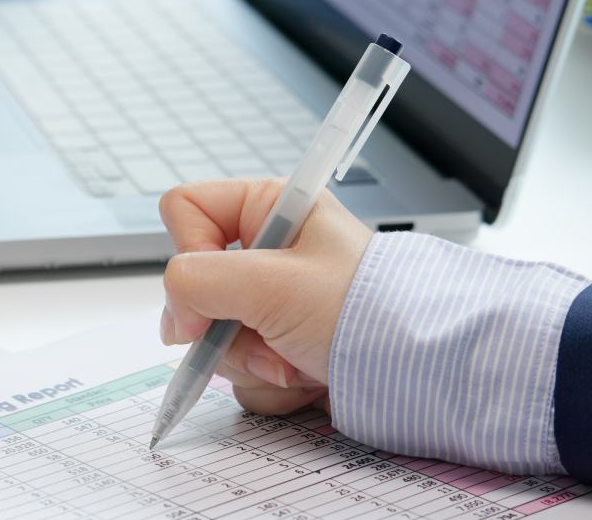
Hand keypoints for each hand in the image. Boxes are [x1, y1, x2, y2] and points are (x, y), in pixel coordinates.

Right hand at [157, 178, 372, 415]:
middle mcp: (270, 254)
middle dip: (226, 325)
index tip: (212, 292)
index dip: (188, 251)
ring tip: (298, 361)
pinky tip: (306, 378)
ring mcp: (274, 305)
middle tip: (265, 335)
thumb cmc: (365, 310)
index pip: (186, 209)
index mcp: (272, 208)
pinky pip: (241, 371)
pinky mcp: (282, 348)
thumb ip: (196, 282)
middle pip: (195, 286)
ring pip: (213, 336)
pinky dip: (270, 383)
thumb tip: (173, 316)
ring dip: (251, 360)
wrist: (418, 372)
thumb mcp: (271, 283)